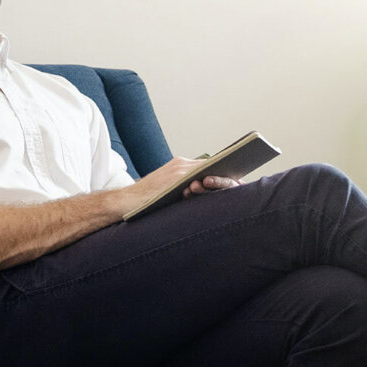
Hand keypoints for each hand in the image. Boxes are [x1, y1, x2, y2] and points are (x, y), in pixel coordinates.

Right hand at [117, 157, 240, 213]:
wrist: (125, 202)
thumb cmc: (147, 202)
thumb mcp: (170, 193)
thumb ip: (186, 190)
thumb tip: (207, 197)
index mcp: (180, 167)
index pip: (206, 167)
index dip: (222, 173)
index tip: (237, 181)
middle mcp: (181, 164)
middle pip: (210, 167)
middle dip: (226, 175)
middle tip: (241, 184)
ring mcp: (178, 170)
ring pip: (206, 171)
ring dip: (221, 178)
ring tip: (236, 185)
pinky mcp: (175, 177)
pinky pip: (198, 177)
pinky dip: (212, 181)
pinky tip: (222, 188)